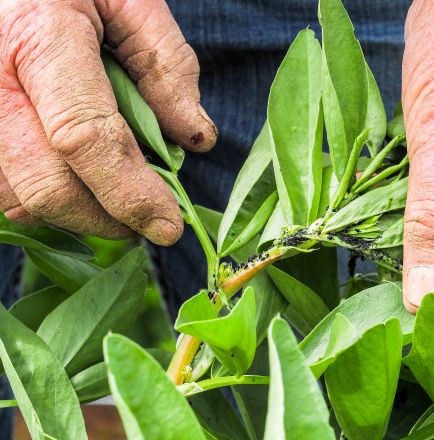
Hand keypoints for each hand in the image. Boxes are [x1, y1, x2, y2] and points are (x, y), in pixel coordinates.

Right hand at [0, 0, 216, 244]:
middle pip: (46, 185)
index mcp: (36, 36)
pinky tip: (79, 185)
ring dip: (77, 215)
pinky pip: (1, 190)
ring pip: (17, 198)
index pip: (85, 137)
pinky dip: (46, 201)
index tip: (168, 224)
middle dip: (107, 219)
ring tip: (117, 200)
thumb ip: (165, 65)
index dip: (130, 192)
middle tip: (148, 222)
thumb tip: (195, 138)